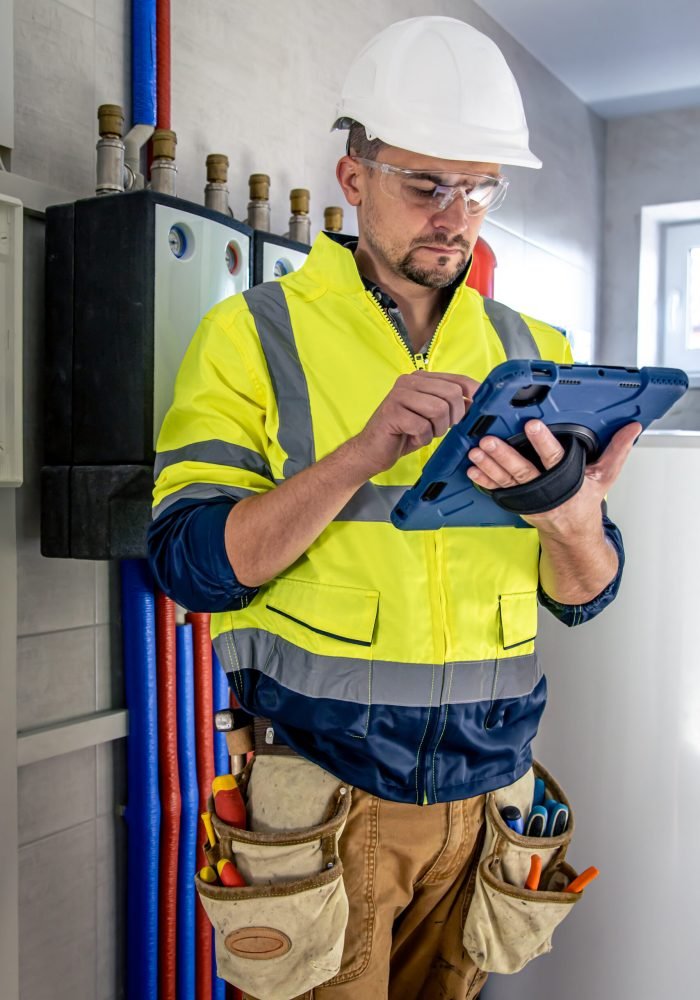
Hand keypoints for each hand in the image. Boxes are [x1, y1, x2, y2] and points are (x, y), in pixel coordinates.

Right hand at [350, 370, 479, 477]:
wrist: (371, 451)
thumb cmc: (403, 434)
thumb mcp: (432, 417)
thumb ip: (451, 406)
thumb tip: (478, 403)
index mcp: (421, 378)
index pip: (458, 380)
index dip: (475, 394)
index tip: (482, 408)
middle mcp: (409, 381)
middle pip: (452, 394)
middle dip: (453, 417)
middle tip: (441, 429)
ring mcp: (399, 395)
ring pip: (439, 409)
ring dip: (437, 429)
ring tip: (424, 433)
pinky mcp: (392, 412)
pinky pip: (422, 426)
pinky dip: (422, 438)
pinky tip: (411, 438)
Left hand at [466, 419, 641, 534]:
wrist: (572, 534)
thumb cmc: (585, 502)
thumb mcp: (604, 477)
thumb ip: (617, 451)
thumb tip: (634, 428)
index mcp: (567, 481)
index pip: (555, 459)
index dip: (543, 442)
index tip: (531, 425)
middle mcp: (545, 490)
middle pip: (522, 471)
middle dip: (504, 456)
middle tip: (489, 441)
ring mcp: (528, 497)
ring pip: (506, 480)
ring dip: (489, 466)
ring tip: (476, 451)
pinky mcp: (516, 501)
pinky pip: (497, 490)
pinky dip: (483, 480)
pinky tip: (472, 469)